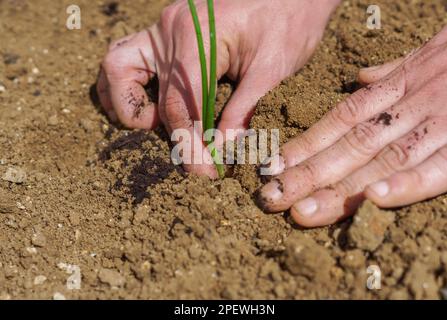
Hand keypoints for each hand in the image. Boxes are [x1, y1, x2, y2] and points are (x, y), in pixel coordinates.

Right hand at [97, 0, 339, 177]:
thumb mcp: (273, 66)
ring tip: (160, 130)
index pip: (181, 105)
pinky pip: (130, 58)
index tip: (205, 172)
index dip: (189, 144)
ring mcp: (164, 29)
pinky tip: (152, 109)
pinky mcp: (168, 33)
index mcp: (196, 38)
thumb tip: (223, 149)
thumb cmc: (289, 17)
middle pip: (148, 93)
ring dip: (128, 105)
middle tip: (194, 160)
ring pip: (117, 68)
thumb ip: (245, 108)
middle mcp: (170, 30)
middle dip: (168, 134)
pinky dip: (131, 87)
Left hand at [258, 23, 446, 226]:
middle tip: (270, 198)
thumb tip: (360, 81)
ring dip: (340, 189)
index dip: (304, 145)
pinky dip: (408, 183)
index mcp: (396, 88)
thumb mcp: (422, 56)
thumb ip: (390, 74)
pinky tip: (374, 200)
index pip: (339, 120)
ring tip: (301, 212)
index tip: (271, 167)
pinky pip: (439, 166)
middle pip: (350, 146)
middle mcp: (409, 107)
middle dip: (307, 176)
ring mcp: (439, 123)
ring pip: (381, 159)